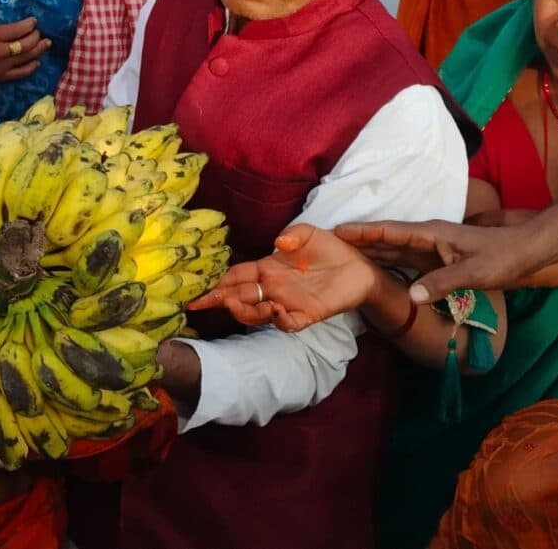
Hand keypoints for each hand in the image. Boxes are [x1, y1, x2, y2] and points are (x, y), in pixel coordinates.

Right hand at [0, 16, 50, 82]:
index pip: (14, 30)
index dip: (27, 25)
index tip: (33, 21)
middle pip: (24, 45)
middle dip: (35, 37)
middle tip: (39, 32)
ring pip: (25, 58)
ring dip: (38, 50)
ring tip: (46, 43)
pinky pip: (20, 73)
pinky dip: (31, 67)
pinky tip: (37, 62)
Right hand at [192, 224, 380, 332]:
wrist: (361, 266)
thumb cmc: (331, 248)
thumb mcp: (308, 233)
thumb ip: (292, 234)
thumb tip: (277, 244)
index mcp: (268, 269)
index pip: (236, 277)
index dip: (217, 283)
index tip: (197, 291)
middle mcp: (274, 288)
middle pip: (240, 298)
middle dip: (220, 302)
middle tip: (204, 303)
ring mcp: (289, 303)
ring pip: (258, 314)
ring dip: (246, 312)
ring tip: (238, 304)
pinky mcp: (309, 314)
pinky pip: (289, 324)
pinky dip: (280, 321)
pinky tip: (276, 311)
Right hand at [335, 219, 539, 304]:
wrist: (525, 253)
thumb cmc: (502, 257)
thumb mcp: (474, 272)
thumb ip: (442, 282)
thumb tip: (412, 296)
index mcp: (431, 234)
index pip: (390, 231)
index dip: (363, 232)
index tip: (336, 231)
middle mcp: (426, 238)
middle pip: (385, 240)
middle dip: (357, 241)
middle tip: (326, 245)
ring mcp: (431, 249)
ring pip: (393, 250)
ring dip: (369, 253)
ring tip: (341, 257)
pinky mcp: (436, 260)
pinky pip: (404, 261)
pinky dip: (386, 264)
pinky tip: (374, 271)